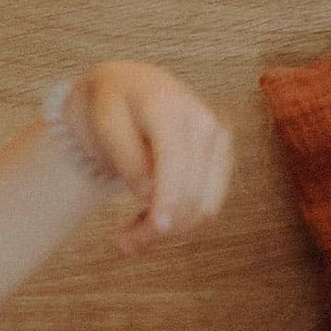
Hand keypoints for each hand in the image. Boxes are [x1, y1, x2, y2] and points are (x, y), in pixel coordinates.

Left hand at [56, 61, 233, 249]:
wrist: (137, 86)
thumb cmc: (115, 104)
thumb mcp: (105, 122)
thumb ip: (126, 157)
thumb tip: (149, 194)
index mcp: (170, 107)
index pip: (175, 162)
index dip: (169, 200)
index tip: (155, 229)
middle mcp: (205, 122)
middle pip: (193, 192)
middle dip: (159, 227)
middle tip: (122, 244)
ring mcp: (220, 139)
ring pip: (206, 205)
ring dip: (171, 228)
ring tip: (132, 231)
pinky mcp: (225, 157)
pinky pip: (210, 203)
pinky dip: (182, 218)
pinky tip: (154, 212)